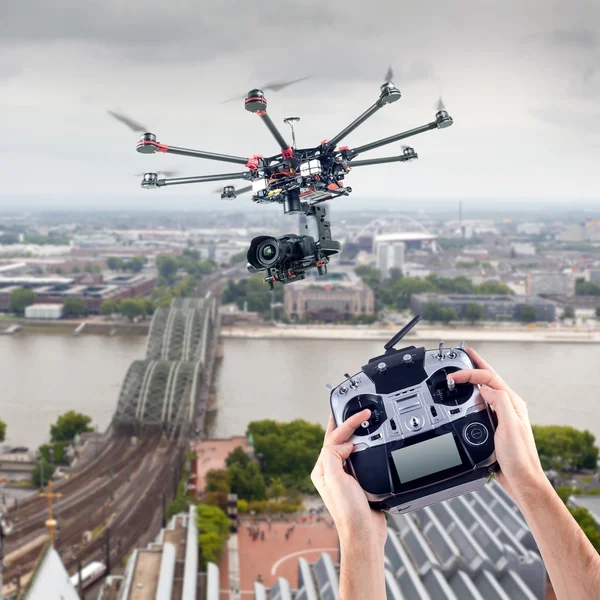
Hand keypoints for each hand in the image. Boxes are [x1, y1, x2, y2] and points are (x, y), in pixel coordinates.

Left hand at [311, 410, 386, 548]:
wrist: (365, 534)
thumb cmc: (349, 512)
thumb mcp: (336, 480)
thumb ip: (333, 456)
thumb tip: (344, 444)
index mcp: (322, 470)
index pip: (332, 440)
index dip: (346, 425)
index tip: (360, 415)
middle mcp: (331, 472)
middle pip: (337, 441)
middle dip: (346, 424)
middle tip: (354, 409)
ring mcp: (344, 477)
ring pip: (348, 448)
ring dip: (354, 434)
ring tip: (359, 421)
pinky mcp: (357, 482)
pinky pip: (359, 459)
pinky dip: (364, 448)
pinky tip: (368, 444)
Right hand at [451, 348, 547, 502]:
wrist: (521, 481)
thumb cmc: (519, 458)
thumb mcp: (509, 425)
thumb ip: (499, 402)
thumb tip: (484, 387)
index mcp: (512, 403)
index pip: (489, 378)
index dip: (470, 372)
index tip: (453, 375)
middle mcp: (508, 407)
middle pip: (488, 379)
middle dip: (475, 365)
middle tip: (464, 354)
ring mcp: (501, 417)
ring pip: (484, 391)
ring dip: (473, 379)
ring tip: (464, 370)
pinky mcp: (495, 427)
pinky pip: (481, 405)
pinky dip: (472, 397)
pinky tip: (466, 398)